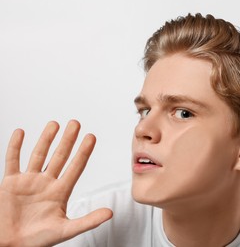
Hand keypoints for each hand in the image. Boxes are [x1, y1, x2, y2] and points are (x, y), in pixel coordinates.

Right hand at [0, 120, 112, 246]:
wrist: (9, 246)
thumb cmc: (37, 241)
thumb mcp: (66, 231)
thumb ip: (88, 221)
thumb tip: (110, 213)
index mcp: (60, 192)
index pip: (76, 167)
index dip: (83, 152)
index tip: (91, 137)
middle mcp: (46, 183)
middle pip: (60, 156)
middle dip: (68, 140)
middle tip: (76, 123)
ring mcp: (28, 181)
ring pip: (38, 155)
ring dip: (46, 139)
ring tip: (55, 124)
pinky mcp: (9, 183)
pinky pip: (12, 161)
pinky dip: (15, 146)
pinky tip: (21, 132)